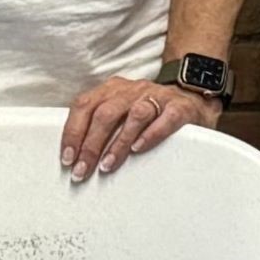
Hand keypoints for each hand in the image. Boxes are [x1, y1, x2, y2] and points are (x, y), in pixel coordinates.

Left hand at [60, 76, 222, 181]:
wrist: (192, 95)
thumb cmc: (150, 110)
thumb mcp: (121, 111)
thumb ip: (100, 125)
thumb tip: (75, 155)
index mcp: (112, 89)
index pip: (84, 106)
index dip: (72, 132)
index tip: (67, 158)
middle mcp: (132, 90)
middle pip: (105, 113)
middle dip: (90, 144)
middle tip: (82, 170)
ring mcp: (157, 97)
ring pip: (133, 115)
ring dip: (117, 143)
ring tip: (107, 165)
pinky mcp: (180, 108)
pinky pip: (165, 118)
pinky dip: (150, 134)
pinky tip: (139, 149)